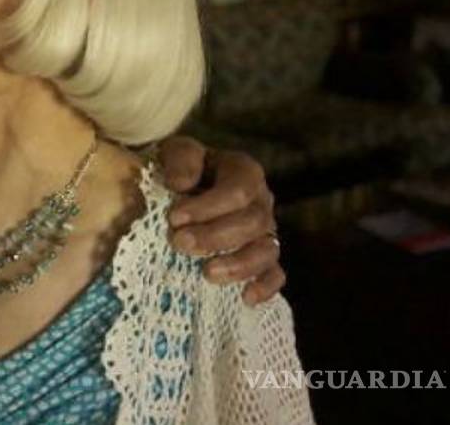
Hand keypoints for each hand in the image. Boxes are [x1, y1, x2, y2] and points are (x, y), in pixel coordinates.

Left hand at [157, 136, 284, 305]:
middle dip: (215, 236)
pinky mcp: (262, 257)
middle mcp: (260, 201)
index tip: (174, 217)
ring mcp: (265, 231)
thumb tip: (181, 184)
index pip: (238, 190)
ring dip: (239, 265)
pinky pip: (275, 274)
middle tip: (179, 243)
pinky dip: (265, 287)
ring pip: (267, 251)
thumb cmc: (178, 169)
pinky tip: (246, 298)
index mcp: (243, 171)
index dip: (208, 206)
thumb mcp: (175, 152)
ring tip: (207, 273)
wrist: (177, 188)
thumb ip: (180, 160)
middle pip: (253, 222)